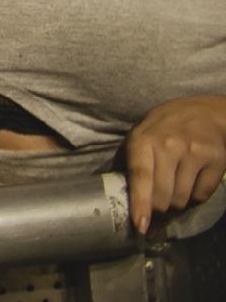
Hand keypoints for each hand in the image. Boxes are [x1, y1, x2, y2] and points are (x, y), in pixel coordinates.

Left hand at [122, 95, 225, 233]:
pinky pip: (202, 195)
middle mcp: (169, 146)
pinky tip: (192, 182)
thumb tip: (122, 196)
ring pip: (182, 199)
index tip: (140, 225)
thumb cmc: (164, 127)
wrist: (204, 112)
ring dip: (177, 203)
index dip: (140, 203)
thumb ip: (133, 162)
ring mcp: (194, 152)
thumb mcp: (141, 135)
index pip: (140, 176)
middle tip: (158, 205)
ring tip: (175, 188)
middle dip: (158, 207)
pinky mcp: (215, 160)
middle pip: (162, 195)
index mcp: (143, 140)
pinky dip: (196, 196)